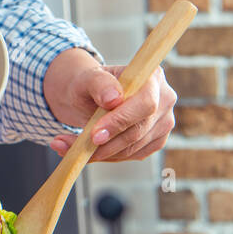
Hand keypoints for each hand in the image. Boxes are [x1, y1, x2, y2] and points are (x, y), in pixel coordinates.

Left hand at [42, 49, 176, 161]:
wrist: (90, 95)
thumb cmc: (89, 83)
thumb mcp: (87, 78)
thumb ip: (99, 83)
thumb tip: (113, 98)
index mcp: (152, 76)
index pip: (145, 104)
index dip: (120, 122)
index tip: (94, 135)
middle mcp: (164, 99)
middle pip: (139, 130)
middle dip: (105, 143)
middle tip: (75, 147)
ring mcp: (163, 122)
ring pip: (134, 148)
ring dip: (100, 153)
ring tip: (68, 147)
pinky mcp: (156, 140)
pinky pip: (132, 155)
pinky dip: (107, 156)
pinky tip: (87, 150)